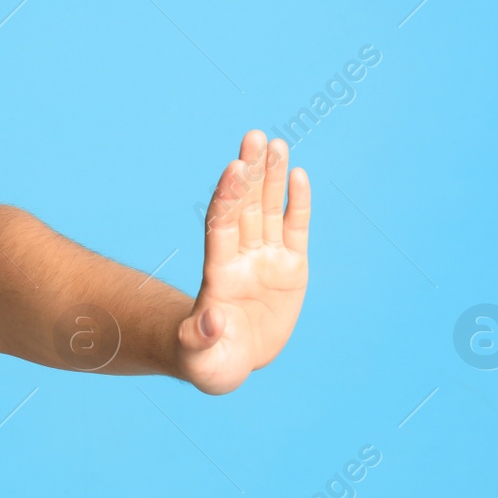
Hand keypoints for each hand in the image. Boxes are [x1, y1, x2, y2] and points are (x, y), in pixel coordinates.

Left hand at [175, 130, 310, 394]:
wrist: (228, 358)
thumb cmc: (207, 361)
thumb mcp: (199, 359)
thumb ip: (200, 339)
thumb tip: (211, 319)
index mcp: (218, 275)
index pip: (222, 227)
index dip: (228, 198)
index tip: (233, 168)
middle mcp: (241, 258)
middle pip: (245, 208)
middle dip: (250, 173)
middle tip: (253, 137)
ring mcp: (265, 260)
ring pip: (268, 210)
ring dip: (271, 177)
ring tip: (275, 142)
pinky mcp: (290, 268)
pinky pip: (294, 230)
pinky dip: (296, 204)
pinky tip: (297, 174)